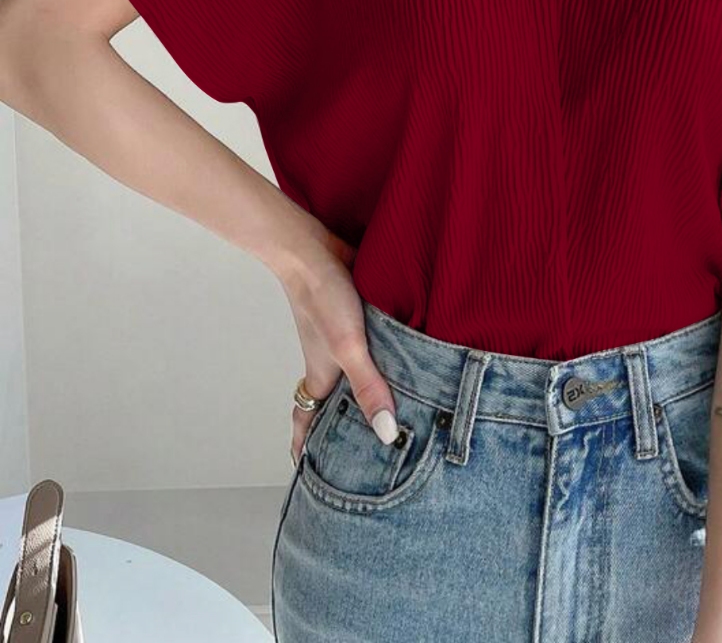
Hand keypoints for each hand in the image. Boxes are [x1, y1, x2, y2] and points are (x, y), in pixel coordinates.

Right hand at [275, 227, 398, 468]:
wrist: (315, 249)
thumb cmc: (323, 298)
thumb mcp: (349, 347)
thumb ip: (368, 387)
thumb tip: (386, 434)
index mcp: (321, 378)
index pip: (307, 424)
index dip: (307, 451)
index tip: (311, 478)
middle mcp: (330, 365)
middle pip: (333, 406)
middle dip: (343, 431)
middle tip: (365, 456)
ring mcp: (343, 342)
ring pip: (353, 378)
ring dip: (366, 394)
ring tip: (394, 415)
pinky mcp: (359, 320)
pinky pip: (370, 350)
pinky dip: (382, 362)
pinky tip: (408, 364)